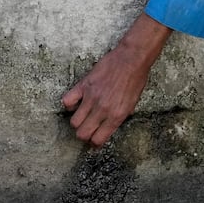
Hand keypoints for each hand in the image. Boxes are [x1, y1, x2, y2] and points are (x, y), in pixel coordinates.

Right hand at [61, 14, 172, 145]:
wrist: (132, 59)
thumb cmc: (135, 80)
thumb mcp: (132, 104)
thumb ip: (118, 117)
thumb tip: (107, 127)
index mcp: (117, 116)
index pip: (98, 140)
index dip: (95, 143)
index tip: (94, 139)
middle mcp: (103, 110)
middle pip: (83, 134)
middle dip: (84, 135)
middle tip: (87, 128)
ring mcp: (92, 98)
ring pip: (74, 121)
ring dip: (77, 121)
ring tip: (82, 116)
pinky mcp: (84, 85)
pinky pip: (67, 101)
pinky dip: (69, 104)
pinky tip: (76, 101)